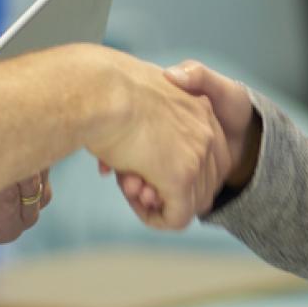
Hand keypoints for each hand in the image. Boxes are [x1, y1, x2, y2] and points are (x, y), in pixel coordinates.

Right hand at [81, 49, 228, 228]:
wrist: (101, 88)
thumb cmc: (108, 90)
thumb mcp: (139, 101)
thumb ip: (152, 124)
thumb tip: (146, 147)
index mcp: (199, 106)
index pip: (206, 153)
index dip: (178, 168)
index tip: (146, 166)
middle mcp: (206, 129)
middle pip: (202, 180)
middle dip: (168, 189)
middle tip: (134, 181)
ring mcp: (197, 154)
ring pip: (188, 200)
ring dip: (160, 202)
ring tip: (129, 185)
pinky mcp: (181, 176)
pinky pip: (177, 217)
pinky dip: (157, 218)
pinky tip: (136, 202)